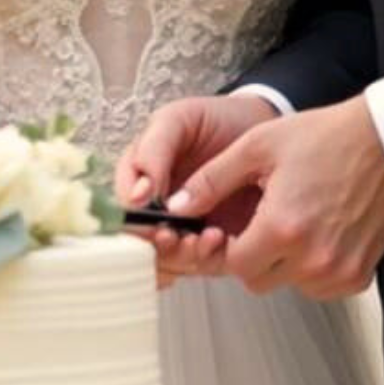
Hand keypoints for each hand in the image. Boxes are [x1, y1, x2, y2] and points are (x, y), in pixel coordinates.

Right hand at [117, 94, 278, 286]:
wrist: (261, 124)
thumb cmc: (215, 120)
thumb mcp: (177, 121)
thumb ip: (152, 151)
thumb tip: (136, 195)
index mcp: (136, 182)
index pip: (122, 214)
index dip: (135, 226)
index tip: (157, 223)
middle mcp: (153, 210)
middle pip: (141, 247)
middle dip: (160, 247)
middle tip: (180, 236)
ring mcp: (181, 228)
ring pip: (168, 261)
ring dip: (184, 256)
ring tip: (209, 237)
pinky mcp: (210, 242)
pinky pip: (200, 264)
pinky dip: (207, 260)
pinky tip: (221, 242)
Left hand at [167, 95, 383, 299]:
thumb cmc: (327, 138)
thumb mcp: (256, 148)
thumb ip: (211, 181)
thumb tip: (176, 206)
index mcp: (282, 228)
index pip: (232, 264)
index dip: (226, 246)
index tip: (233, 229)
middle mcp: (313, 257)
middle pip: (256, 280)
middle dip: (251, 256)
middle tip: (264, 222)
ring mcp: (339, 269)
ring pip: (288, 285)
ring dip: (282, 264)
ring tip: (293, 224)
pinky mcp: (359, 275)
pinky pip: (321, 288)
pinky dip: (313, 270)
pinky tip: (316, 236)